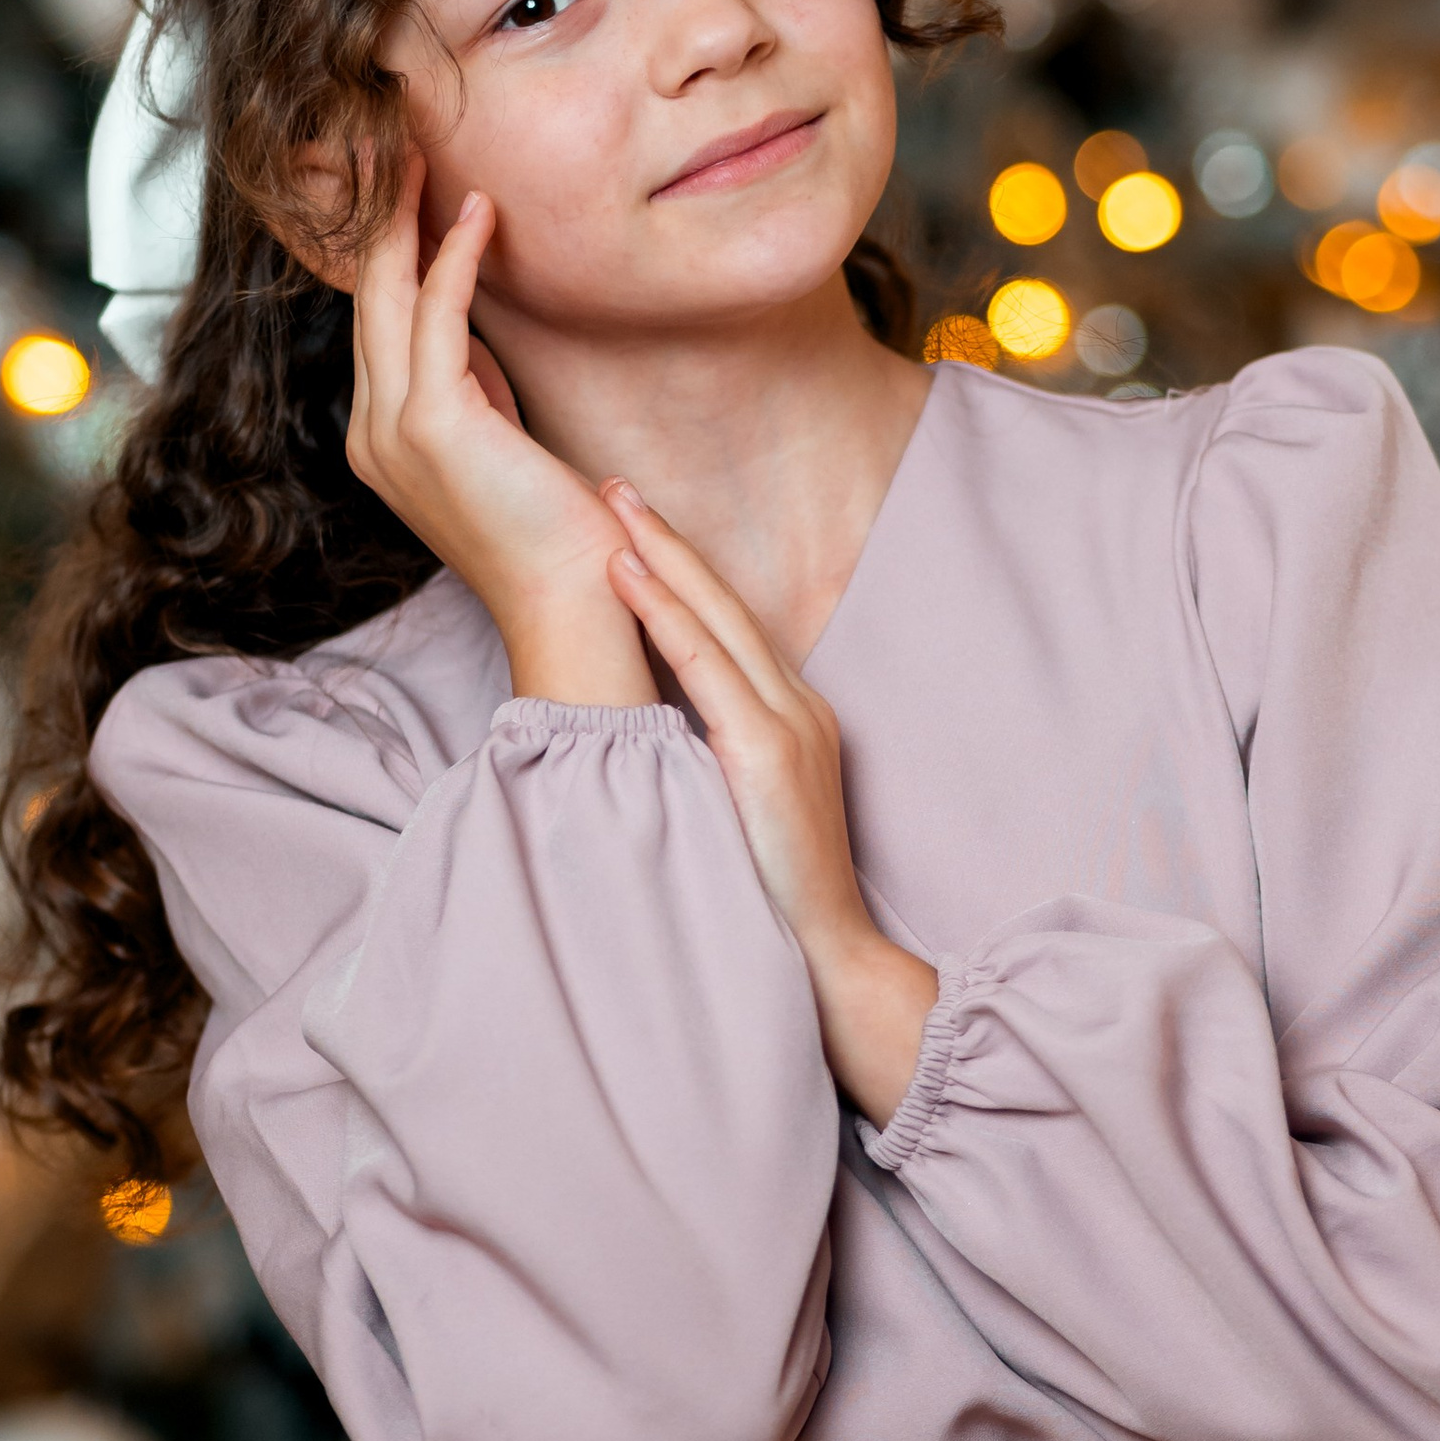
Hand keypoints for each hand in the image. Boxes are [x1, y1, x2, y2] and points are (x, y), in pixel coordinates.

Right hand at [346, 155, 653, 705]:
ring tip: (416, 153)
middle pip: (365, 299)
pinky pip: (438, 318)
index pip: (374, 324)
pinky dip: (455, 259)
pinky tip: (478, 211)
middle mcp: (373, 434)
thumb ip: (474, 387)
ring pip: (388, 298)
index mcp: (382, 441)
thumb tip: (471, 324)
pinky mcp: (435, 426)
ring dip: (402, 219)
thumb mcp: (500, 443)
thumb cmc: (554, 531)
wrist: (571, 605)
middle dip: (374, 219)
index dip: (382, 250)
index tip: (398, 185)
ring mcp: (393, 432)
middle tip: (386, 142)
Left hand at [601, 485, 936, 1126]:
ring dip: (659, 556)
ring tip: (611, 506)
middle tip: (612, 484)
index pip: (729, 626)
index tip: (634, 524)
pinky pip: (704, 667)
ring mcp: (787, 727)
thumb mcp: (744, 810)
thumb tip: (649, 735)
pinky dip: (664, 614)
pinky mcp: (766, 755)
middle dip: (667, 538)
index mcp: (791, 719)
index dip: (682, 569)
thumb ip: (712, 761)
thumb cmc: (775, 897)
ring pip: (715, 619)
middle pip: (724, 603)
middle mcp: (797, 707)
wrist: (829, 957)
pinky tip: (627, 574)